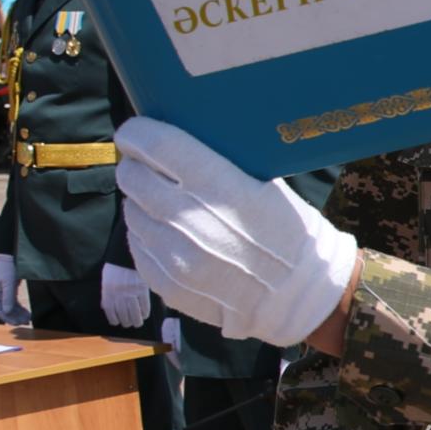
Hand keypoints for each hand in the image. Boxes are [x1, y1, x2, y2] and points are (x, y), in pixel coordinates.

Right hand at [0, 253, 19, 325]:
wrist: (10, 255)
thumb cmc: (7, 267)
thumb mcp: (8, 282)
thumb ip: (7, 297)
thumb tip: (6, 312)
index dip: (7, 318)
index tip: (17, 323)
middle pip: (4, 310)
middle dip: (14, 317)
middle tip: (25, 322)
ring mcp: (2, 293)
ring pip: (10, 307)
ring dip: (18, 314)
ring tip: (28, 319)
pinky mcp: (9, 290)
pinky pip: (13, 302)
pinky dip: (19, 308)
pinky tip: (26, 312)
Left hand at [97, 263, 150, 330]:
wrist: (128, 255)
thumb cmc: (116, 266)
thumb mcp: (107, 279)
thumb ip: (107, 292)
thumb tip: (108, 306)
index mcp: (108, 290)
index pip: (109, 309)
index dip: (113, 318)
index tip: (116, 323)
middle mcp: (118, 293)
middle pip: (122, 312)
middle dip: (126, 321)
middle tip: (129, 325)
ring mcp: (131, 291)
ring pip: (133, 311)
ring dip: (136, 319)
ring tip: (138, 323)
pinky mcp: (142, 289)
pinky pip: (144, 304)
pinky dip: (145, 311)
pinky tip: (145, 315)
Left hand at [113, 118, 359, 348]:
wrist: (299, 297)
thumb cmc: (289, 233)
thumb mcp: (266, 187)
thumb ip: (218, 165)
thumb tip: (177, 146)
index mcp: (218, 186)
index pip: (155, 145)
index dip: (136, 134)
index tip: (135, 132)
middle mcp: (189, 220)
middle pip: (133, 177)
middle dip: (136, 166)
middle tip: (148, 167)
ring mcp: (174, 256)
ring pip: (132, 211)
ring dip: (142, 203)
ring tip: (166, 205)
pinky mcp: (167, 283)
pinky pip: (138, 246)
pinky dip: (149, 235)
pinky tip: (172, 235)